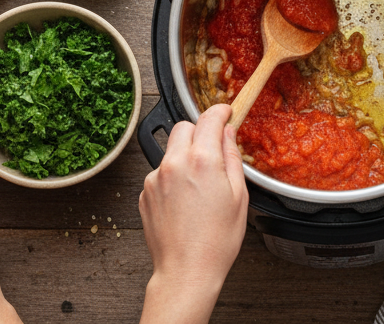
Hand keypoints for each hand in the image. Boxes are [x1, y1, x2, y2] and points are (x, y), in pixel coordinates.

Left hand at [139, 104, 248, 323]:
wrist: (186, 271)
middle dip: (200, 132)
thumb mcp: (239, 196)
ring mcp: (155, 178)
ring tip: (199, 184)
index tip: (226, 112)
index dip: (220, 111)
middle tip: (213, 150)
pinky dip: (172, 176)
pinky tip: (185, 200)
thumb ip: (232, 157)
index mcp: (202, 161)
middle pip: (184, 126)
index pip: (209, 118)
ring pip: (170, 149)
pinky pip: (160, 172)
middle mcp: (174, 163)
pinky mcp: (144, 193)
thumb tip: (227, 134)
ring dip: (185, 155)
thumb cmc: (216, 241)